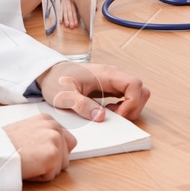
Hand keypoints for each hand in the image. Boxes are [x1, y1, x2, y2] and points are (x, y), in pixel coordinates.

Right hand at [5, 113, 75, 181]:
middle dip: (53, 163)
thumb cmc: (4, 144)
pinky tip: (27, 167)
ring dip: (45, 170)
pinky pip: (51, 176)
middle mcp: (55, 127)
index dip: (56, 153)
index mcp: (48, 120)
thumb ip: (42, 135)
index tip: (42, 155)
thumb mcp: (26, 130)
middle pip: (66, 155)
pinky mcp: (53, 156)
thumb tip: (51, 146)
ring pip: (60, 167)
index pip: (67, 141)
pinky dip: (39, 177)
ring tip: (28, 162)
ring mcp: (55, 141)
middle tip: (33, 160)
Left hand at [36, 61, 150, 120]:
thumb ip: (82, 105)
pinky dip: (124, 106)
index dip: (132, 102)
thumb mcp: (64, 96)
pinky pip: (127, 96)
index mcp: (106, 74)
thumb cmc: (56, 80)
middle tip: (116, 117)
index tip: (118, 115)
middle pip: (141, 89)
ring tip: (111, 114)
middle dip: (134, 107)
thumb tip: (101, 116)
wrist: (49, 73)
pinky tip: (108, 111)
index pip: (135, 84)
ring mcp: (113, 80)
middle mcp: (113, 75)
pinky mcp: (109, 86)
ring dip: (130, 107)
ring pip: (136, 93)